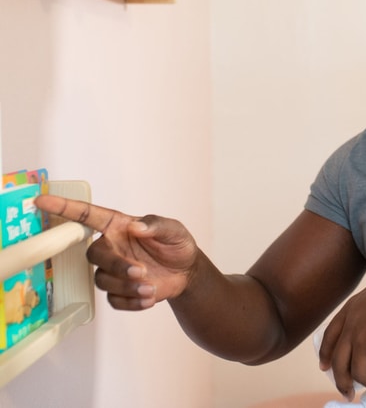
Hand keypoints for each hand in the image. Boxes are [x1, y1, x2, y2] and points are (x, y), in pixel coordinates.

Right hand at [35, 195, 197, 310]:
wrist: (187, 272)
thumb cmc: (176, 245)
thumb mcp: (174, 230)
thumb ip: (156, 225)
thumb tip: (136, 226)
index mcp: (118, 227)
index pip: (87, 215)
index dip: (64, 207)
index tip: (42, 200)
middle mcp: (111, 247)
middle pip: (95, 255)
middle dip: (116, 265)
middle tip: (141, 271)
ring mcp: (113, 270)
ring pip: (104, 280)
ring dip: (127, 286)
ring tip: (151, 286)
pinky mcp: (119, 291)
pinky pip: (114, 300)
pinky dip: (132, 301)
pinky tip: (150, 297)